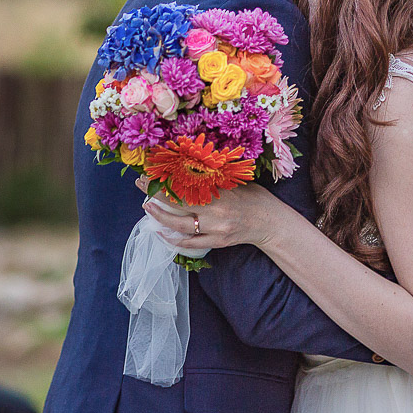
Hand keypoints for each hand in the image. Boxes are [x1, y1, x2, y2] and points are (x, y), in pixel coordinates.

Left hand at [141, 181, 283, 250]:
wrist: (270, 221)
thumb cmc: (253, 197)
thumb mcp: (234, 182)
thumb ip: (213, 179)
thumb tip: (189, 169)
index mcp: (220, 191)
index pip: (186, 184)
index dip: (166, 179)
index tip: (151, 173)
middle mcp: (216, 210)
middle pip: (178, 203)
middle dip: (157, 194)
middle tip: (141, 186)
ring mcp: (216, 228)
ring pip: (180, 225)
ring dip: (160, 216)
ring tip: (147, 208)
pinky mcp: (218, 242)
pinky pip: (191, 243)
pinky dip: (174, 239)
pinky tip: (162, 233)